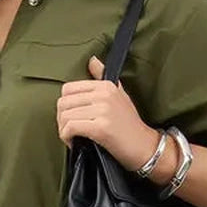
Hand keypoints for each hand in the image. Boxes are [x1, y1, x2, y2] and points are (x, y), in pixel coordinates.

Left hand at [56, 53, 161, 171]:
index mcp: (105, 86)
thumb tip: (92, 60)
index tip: (71, 118)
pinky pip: (71, 128)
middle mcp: (104, 95)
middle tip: (69, 131)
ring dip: (63, 130)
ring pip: (65, 116)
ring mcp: (103, 110)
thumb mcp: (119, 95)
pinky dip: (67, 137)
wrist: (145, 146)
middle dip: (61, 119)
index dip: (65, 106)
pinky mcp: (101, 127)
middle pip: (63, 103)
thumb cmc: (130, 125)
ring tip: (72, 137)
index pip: (68, 89)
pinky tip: (73, 143)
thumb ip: (102, 77)